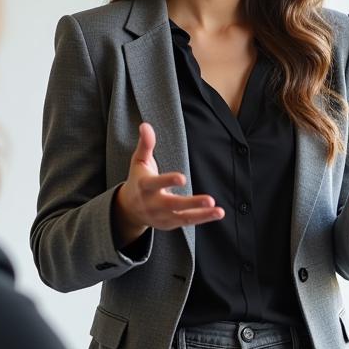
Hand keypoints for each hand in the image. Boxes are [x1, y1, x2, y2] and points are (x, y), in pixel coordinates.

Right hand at [114, 122, 223, 244]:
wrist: (129, 209)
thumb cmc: (138, 179)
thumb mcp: (139, 161)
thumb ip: (145, 144)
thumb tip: (145, 125)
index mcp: (145, 186)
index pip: (156, 184)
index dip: (168, 181)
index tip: (182, 178)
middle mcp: (153, 203)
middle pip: (173, 205)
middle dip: (191, 203)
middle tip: (209, 200)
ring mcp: (162, 216)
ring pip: (183, 217)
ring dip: (202, 215)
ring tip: (219, 211)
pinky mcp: (170, 224)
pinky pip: (187, 222)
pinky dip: (202, 218)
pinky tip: (217, 213)